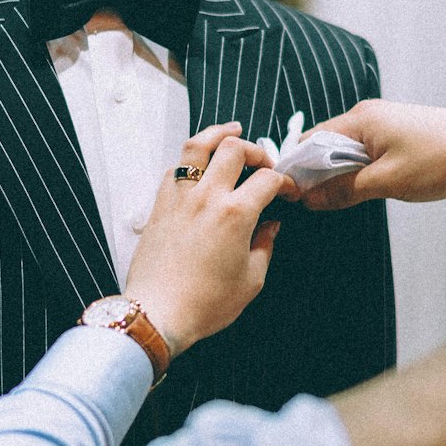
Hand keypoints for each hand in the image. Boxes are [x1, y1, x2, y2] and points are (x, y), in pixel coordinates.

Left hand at [125, 122, 291, 355]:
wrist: (157, 313)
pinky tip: (198, 166)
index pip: (267, 179)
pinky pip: (175, 168)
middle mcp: (206, 196)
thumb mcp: (251, 280)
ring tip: (231, 132)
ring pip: (197, 146)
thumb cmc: (205, 303)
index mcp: (235, 213)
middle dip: (256, 150)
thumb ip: (265, 246)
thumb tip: (270, 227)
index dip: (284, 181)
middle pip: (234, 149)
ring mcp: (179, 197)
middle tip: (264, 163)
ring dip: (218, 134)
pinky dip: (190, 160)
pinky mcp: (159, 205)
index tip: (287, 190)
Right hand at [292, 100, 445, 210]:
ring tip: (335, 198)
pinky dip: (355, 168)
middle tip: (312, 203)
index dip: (297, 168)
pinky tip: (360, 186)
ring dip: (337, 172)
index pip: (310, 140)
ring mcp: (381, 121)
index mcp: (360, 120)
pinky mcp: (394, 131)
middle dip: (315, 172)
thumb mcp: (387, 182)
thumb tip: (310, 199)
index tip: (292, 195)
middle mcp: (366, 114)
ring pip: (343, 148)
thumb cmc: (440, 160)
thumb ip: (345, 190)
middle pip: (324, 143)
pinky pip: (362, 149)